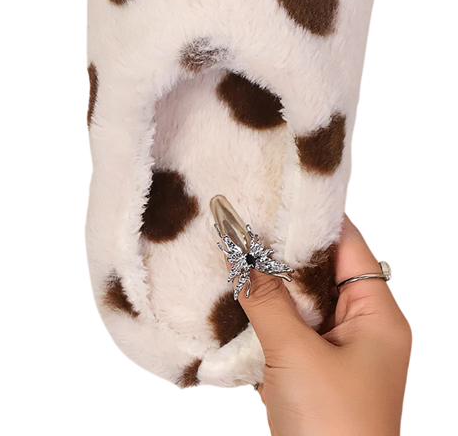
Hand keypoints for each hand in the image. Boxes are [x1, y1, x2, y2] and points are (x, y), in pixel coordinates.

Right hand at [239, 216, 410, 435]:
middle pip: (318, 272)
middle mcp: (360, 330)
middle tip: (238, 219)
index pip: (347, 245)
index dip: (311, 217)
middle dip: (278, 250)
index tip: (272, 190)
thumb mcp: (295, 354)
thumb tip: (236, 250)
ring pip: (297, 303)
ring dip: (264, 285)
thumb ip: (263, 298)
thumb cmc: (334, 427)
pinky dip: (258, 318)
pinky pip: (284, 332)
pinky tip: (227, 301)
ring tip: (226, 251)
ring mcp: (335, 354)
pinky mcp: (310, 375)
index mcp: (377, 317)